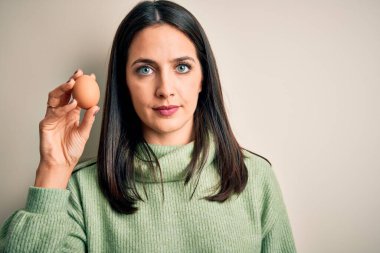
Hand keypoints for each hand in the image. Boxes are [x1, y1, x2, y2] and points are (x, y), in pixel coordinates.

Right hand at [34, 69, 99, 188]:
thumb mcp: (84, 133)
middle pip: (64, 93)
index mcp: (72, 113)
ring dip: (63, 89)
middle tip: (79, 74)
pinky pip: (54, 111)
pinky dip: (64, 107)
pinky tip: (73, 104)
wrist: (61, 163)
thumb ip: (88, 120)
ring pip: (55, 97)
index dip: (83, 85)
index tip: (91, 77)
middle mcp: (61, 112)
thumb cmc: (72, 150)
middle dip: (71, 81)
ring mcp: (52, 116)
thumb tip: (96, 106)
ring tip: (73, 83)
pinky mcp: (45, 123)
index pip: (77, 95)